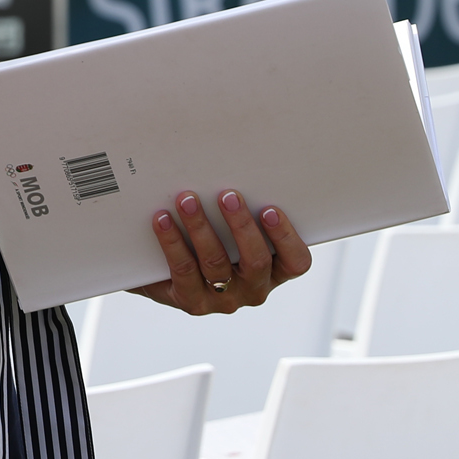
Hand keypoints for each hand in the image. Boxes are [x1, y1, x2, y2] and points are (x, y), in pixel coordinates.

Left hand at [136, 189, 312, 315]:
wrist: (169, 273)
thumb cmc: (214, 238)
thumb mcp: (234, 226)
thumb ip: (244, 205)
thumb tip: (237, 157)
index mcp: (274, 270)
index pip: (296, 262)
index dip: (286, 238)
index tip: (271, 209)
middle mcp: (254, 288)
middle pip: (256, 261)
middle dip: (241, 226)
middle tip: (227, 195)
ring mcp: (223, 299)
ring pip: (216, 263)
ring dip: (201, 227)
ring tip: (187, 200)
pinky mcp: (192, 301)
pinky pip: (183, 270)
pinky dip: (172, 242)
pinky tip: (163, 219)